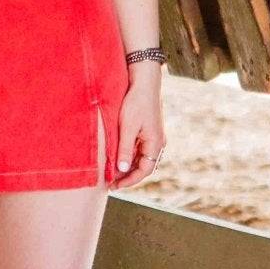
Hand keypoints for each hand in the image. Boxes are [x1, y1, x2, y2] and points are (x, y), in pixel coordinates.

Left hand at [112, 67, 165, 189]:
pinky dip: (130, 157)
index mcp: (155, 144)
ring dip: (129, 167)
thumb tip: (122, 171)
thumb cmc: (136, 103)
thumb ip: (125, 150)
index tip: (114, 185)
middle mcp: (158, 143)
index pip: (144, 171)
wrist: (144, 83)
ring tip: (112, 172)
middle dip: (129, 176)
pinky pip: (141, 150)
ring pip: (142, 159)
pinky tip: (118, 157)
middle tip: (111, 182)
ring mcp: (155, 137)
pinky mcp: (149, 132)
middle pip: (145, 167)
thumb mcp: (127, 128)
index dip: (129, 181)